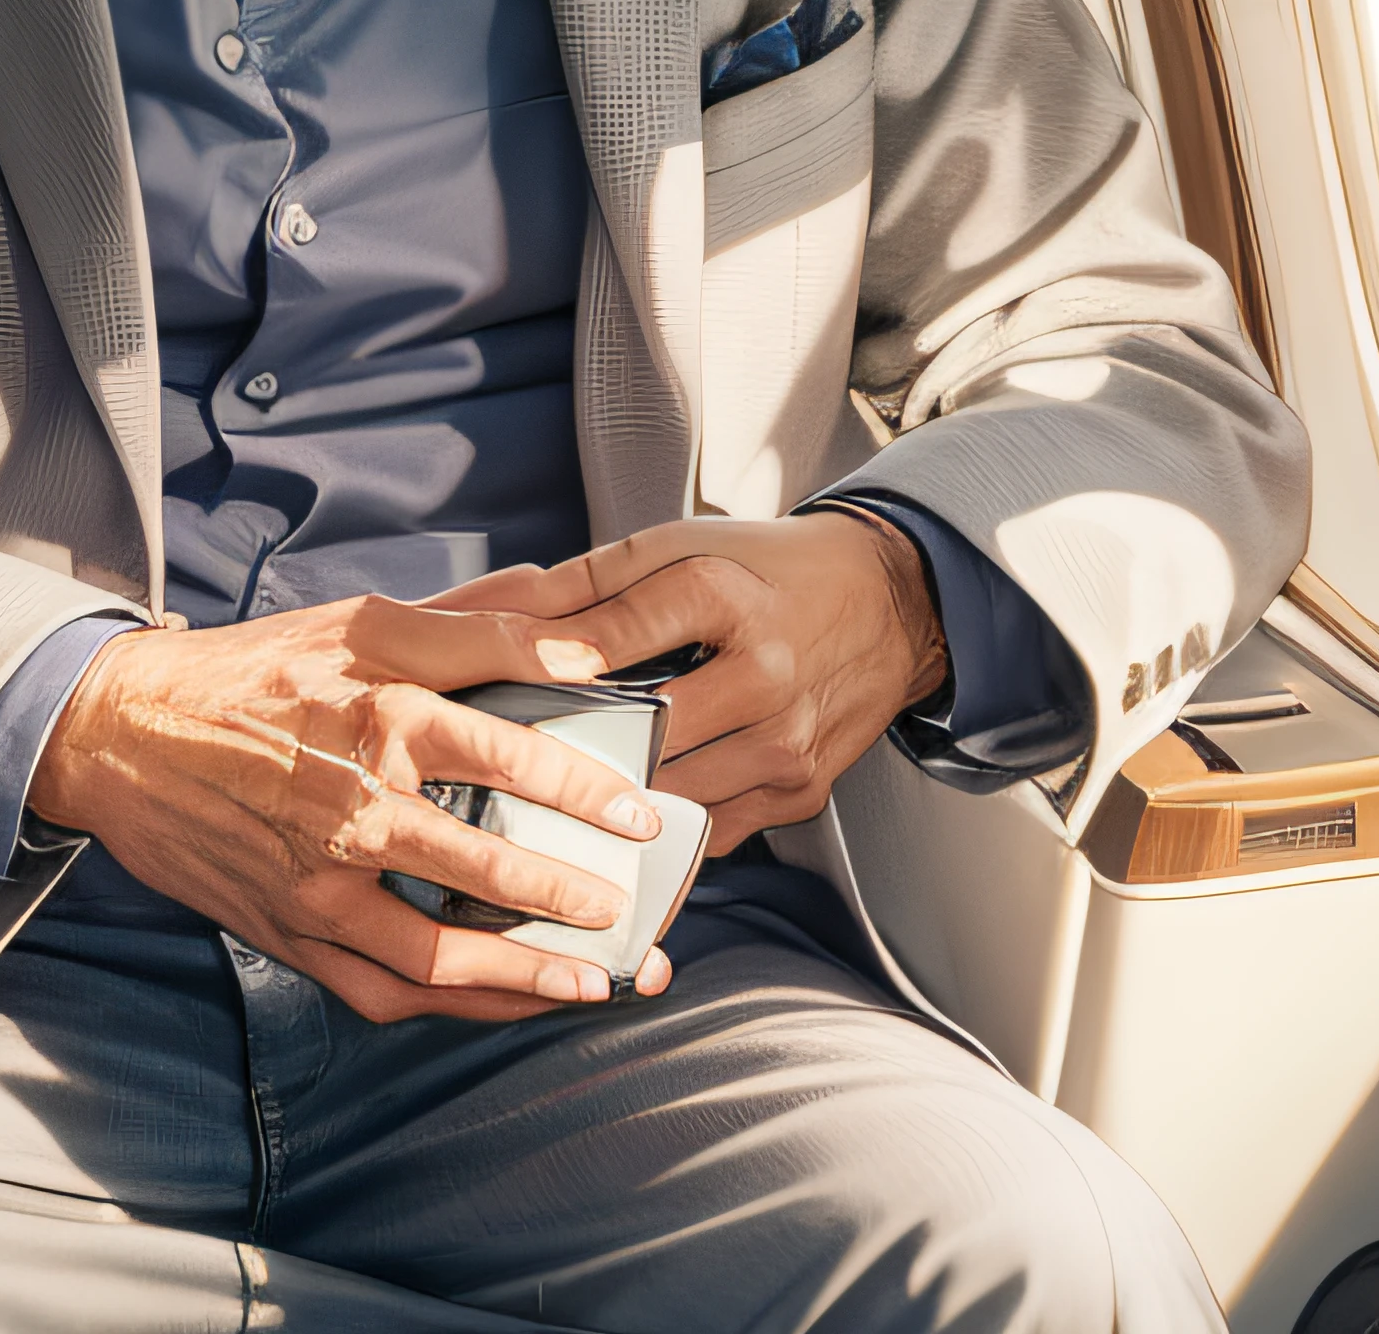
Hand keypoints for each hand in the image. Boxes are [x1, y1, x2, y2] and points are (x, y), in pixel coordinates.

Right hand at [27, 596, 674, 1024]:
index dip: (583, 786)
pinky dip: (449, 1003)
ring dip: (522, 978)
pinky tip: (500, 1001)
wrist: (127, 733)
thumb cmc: (256, 670)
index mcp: (380, 714)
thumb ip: (472, 624)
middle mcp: (354, 805)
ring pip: (439, 953)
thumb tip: (573, 627)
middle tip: (633, 913)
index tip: (640, 812)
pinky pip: (384, 989)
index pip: (507, 753)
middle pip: (486, 866)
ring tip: (590, 982)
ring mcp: (320, 882)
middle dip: (571, 899)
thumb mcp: (362, 619)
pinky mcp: (291, 933)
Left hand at [442, 513, 946, 855]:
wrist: (889, 602)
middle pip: (637, 735)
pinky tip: (622, 826)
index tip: (491, 686)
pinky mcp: (800, 793)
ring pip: (669, 798)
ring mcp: (785, 743)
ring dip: (611, 803)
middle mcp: (761, 673)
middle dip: (569, 750)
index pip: (615, 635)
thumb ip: (583, 583)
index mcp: (723, 592)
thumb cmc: (766, 570)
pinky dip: (663, 832)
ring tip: (551, 800)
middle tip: (504, 763)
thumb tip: (489, 612)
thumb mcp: (680, 546)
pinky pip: (710, 831)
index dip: (547, 664)